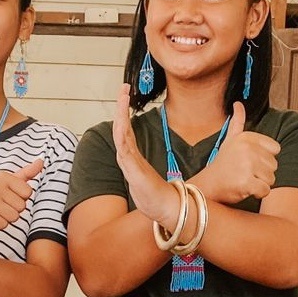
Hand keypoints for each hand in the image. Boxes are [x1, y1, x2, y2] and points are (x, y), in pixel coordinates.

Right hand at [0, 157, 42, 233]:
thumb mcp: (8, 182)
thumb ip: (26, 174)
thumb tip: (41, 161)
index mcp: (3, 176)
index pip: (28, 192)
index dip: (20, 198)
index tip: (9, 197)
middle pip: (22, 206)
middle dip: (14, 210)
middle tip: (1, 207)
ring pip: (14, 217)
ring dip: (7, 218)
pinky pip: (4, 225)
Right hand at [112, 84, 182, 231]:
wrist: (165, 209)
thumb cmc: (162, 193)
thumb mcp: (160, 169)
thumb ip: (164, 154)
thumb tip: (177, 140)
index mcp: (135, 156)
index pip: (127, 128)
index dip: (125, 111)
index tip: (126, 92)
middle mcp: (129, 158)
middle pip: (121, 127)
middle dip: (121, 107)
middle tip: (123, 88)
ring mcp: (130, 165)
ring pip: (121, 136)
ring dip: (120, 117)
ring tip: (122, 99)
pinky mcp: (133, 173)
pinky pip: (124, 152)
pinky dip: (121, 139)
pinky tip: (120, 126)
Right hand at [195, 101, 279, 204]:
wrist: (207, 185)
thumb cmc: (222, 165)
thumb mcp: (230, 140)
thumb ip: (237, 122)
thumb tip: (238, 103)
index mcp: (247, 137)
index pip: (275, 149)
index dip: (264, 159)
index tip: (247, 162)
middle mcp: (247, 149)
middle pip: (274, 165)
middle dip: (262, 173)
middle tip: (244, 174)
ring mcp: (247, 165)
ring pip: (271, 178)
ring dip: (260, 184)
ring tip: (244, 181)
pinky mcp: (246, 182)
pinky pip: (265, 190)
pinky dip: (258, 193)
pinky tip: (244, 190)